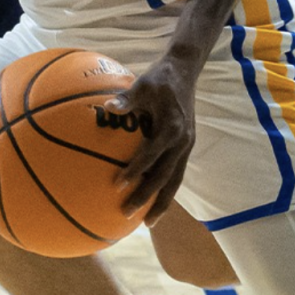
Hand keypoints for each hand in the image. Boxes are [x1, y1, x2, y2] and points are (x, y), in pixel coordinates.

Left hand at [112, 56, 198, 223]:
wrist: (185, 71)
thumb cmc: (159, 77)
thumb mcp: (142, 84)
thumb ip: (127, 99)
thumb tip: (107, 106)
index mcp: (172, 127)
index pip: (152, 154)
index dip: (136, 170)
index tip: (117, 184)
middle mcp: (183, 141)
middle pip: (166, 176)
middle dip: (148, 197)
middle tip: (127, 213)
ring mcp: (186, 146)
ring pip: (175, 181)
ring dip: (162, 202)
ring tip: (147, 223)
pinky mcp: (185, 147)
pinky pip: (175, 173)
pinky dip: (165, 189)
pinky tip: (152, 202)